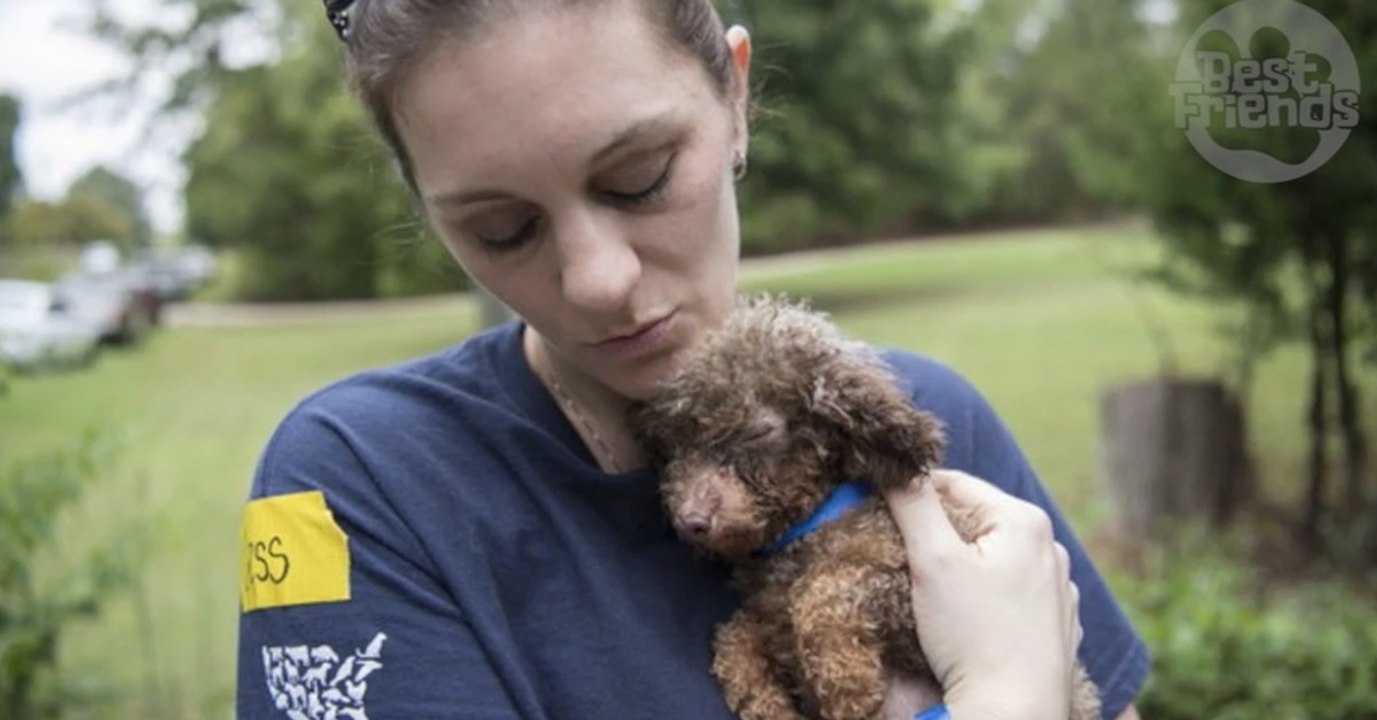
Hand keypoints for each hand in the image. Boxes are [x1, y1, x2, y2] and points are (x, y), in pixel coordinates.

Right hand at [883, 470, 1082, 719]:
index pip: (954, 483)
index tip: (880, 511)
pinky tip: (966, 617)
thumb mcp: (932, 561)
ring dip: (961, 564)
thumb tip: (896, 466)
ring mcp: (1056, 587)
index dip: (912, 493)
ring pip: (992, 556)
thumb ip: (913, 505)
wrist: (1014, 711)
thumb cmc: (974, 636)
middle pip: (974, 520)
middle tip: (903, 556)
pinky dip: (985, 594)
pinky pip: (1010, 590)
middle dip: (936, 533)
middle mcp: (1049, 547)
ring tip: (932, 591)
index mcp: (1024, 520)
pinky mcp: (1054, 622)